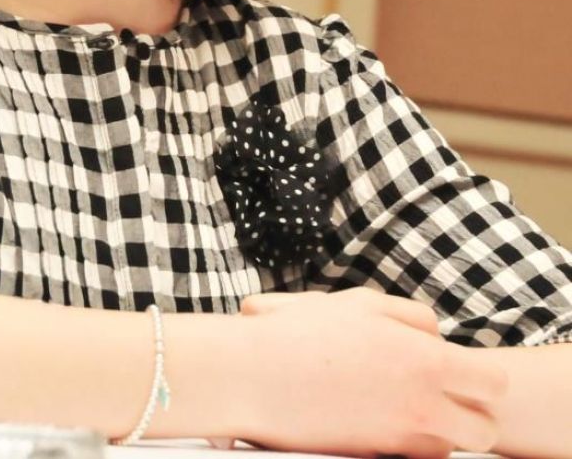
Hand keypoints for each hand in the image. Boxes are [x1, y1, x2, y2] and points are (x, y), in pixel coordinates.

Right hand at [233, 288, 506, 457]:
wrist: (252, 375)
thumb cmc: (303, 332)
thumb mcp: (363, 304)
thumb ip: (411, 318)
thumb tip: (434, 335)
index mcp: (424, 361)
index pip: (494, 383)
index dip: (486, 376)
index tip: (466, 368)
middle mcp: (419, 407)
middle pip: (484, 430)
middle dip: (474, 414)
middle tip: (448, 394)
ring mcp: (395, 439)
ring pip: (448, 450)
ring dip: (439, 431)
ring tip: (406, 403)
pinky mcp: (370, 458)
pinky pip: (407, 457)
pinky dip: (402, 441)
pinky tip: (375, 414)